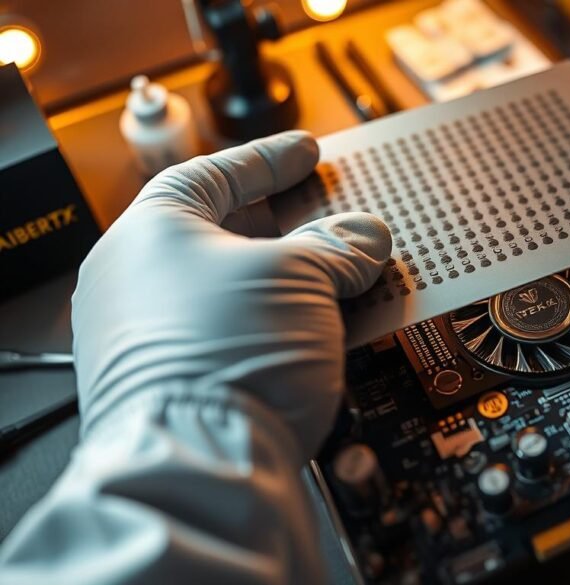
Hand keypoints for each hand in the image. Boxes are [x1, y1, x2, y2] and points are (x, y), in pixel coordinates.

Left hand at [73, 130, 391, 456]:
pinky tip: (314, 337)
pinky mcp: (172, 388)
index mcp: (149, 233)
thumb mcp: (299, 278)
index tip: (308, 152)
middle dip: (285, 228)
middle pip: (221, 235)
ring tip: (338, 282)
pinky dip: (273, 328)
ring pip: (229, 293)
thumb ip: (335, 247)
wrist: (200, 466)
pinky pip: (230, 339)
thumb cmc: (227, 356)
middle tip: (331, 218)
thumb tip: (365, 236)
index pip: (213, 174)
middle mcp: (135, 283)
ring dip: (286, 284)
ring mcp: (149, 340)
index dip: (270, 159)